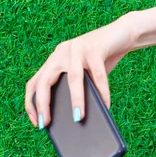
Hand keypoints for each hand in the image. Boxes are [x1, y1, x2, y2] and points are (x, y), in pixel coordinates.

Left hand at [25, 12, 133, 126]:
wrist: (122, 33)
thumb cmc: (103, 59)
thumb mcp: (85, 75)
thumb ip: (77, 90)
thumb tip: (77, 118)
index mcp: (55, 61)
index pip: (35, 83)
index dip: (31, 103)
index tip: (35, 122)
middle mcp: (61, 53)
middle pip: (45, 81)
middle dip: (43, 104)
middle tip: (44, 123)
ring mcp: (77, 49)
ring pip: (73, 79)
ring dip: (76, 100)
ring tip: (78, 118)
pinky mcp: (95, 48)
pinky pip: (98, 75)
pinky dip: (103, 92)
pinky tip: (106, 105)